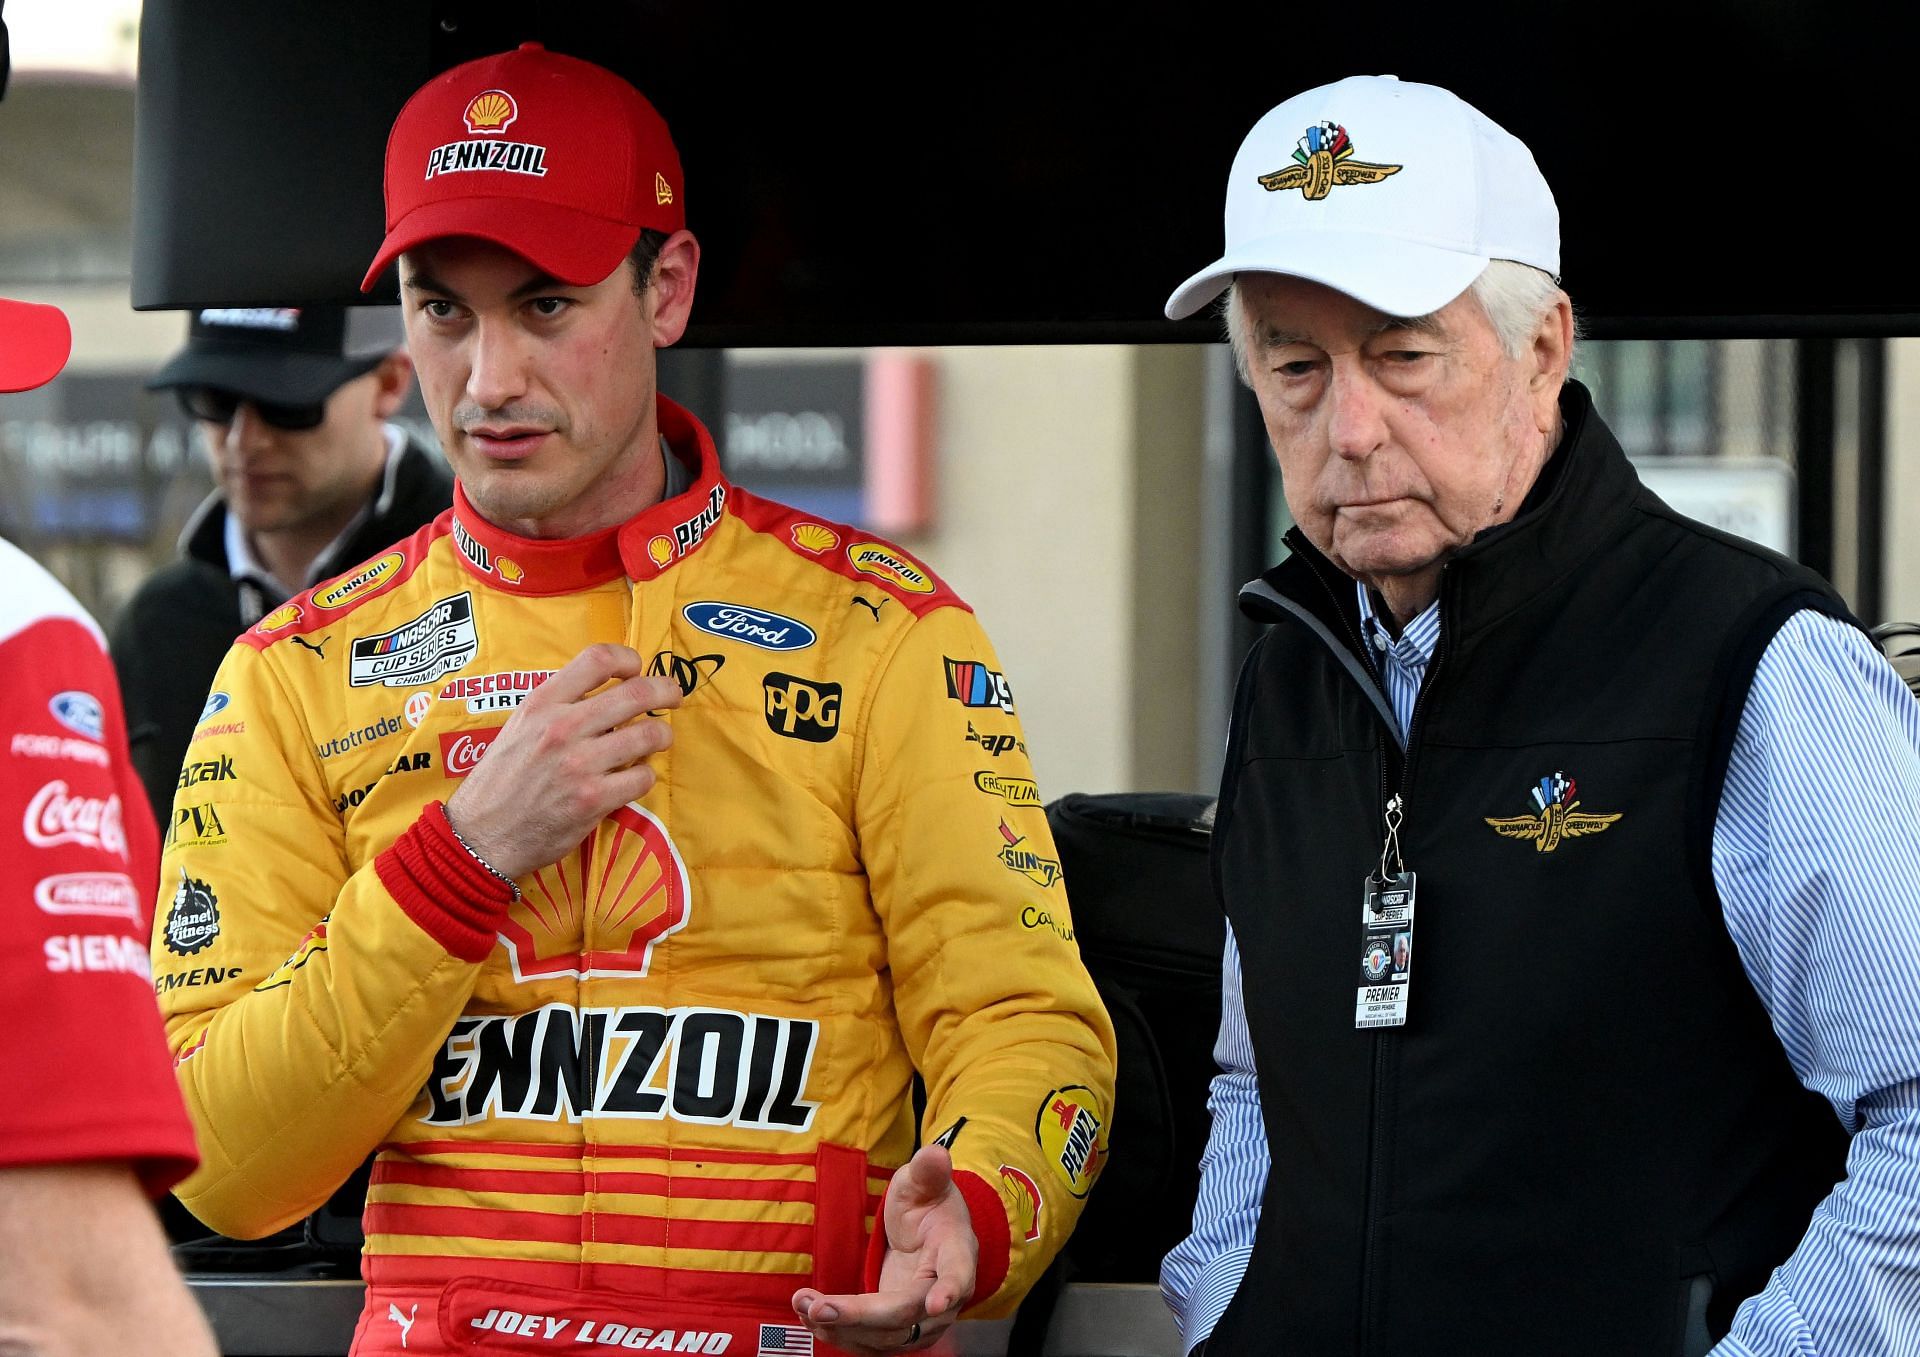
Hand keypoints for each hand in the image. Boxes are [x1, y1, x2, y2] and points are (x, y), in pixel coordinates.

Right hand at [444, 644, 679, 879]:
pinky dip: (644, 776)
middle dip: (666, 691)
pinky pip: (642, 778)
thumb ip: (557, 706)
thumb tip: (605, 693)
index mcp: (542, 703)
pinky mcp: (593, 800)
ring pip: (649, 735)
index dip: (628, 658)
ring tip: (659, 740)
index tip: (637, 669)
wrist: (481, 835)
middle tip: (673, 696)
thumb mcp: (519, 727)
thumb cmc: (500, 780)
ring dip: (662, 736)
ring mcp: (580, 764)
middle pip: (636, 693)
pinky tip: (633, 778)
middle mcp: (562, 727)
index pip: (597, 659)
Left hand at [792, 1145, 976, 1355]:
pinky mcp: (896, 1332)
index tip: (936, 1303)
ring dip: (841, 1327)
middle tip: (819, 1307)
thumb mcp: (923, 1181)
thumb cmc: (926, 1203)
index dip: (950, 1289)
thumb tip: (935, 1152)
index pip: (959, 1273)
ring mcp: (921, 1320)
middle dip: (861, 1315)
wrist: (926, 1235)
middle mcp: (944, 1295)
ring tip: (803, 1305)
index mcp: (956, 1251)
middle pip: (906, 1315)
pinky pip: (869, 1343)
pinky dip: (838, 1333)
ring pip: (885, 1338)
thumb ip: (927, 1171)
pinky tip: (809, 1315)